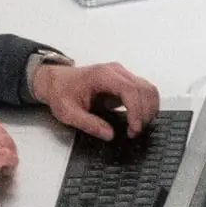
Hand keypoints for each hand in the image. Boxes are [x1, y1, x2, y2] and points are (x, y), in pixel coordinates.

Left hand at [31, 61, 159, 139]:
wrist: (56, 81)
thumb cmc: (61, 92)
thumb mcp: (67, 113)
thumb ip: (89, 124)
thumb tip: (109, 134)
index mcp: (102, 75)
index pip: (131, 90)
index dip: (137, 111)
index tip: (133, 129)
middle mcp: (117, 72)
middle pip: (145, 90)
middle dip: (145, 114)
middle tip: (134, 132)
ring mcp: (123, 75)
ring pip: (149, 90)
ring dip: (150, 110)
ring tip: (137, 126)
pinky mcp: (126, 82)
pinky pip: (145, 92)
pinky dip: (148, 106)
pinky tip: (138, 119)